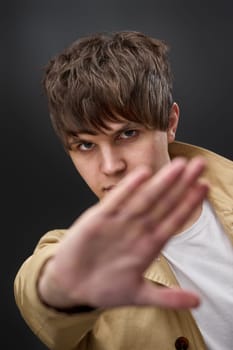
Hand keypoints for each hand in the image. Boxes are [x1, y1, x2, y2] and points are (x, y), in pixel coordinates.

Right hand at [38, 157, 207, 309]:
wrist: (71, 284)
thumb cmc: (104, 287)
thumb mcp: (139, 295)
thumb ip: (167, 298)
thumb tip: (197, 303)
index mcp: (148, 246)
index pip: (174, 220)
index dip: (189, 204)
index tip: (204, 187)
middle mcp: (136, 230)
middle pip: (164, 203)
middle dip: (182, 184)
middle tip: (199, 164)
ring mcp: (118, 222)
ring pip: (144, 198)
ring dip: (162, 182)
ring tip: (179, 165)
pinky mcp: (98, 219)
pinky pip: (115, 201)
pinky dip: (128, 188)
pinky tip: (142, 174)